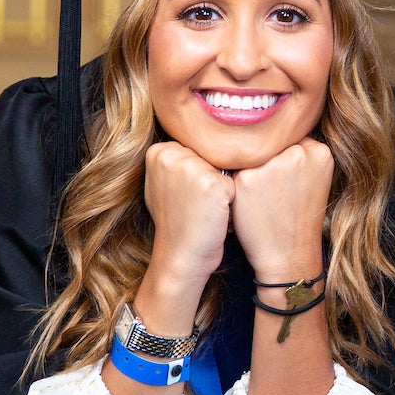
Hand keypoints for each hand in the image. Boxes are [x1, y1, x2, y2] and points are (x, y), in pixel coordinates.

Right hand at [143, 142, 235, 287]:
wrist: (181, 256)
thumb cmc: (177, 221)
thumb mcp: (164, 184)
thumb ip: (177, 159)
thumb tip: (201, 138)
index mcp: (158, 151)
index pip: (197, 148)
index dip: (199, 172)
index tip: (185, 194)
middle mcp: (172, 154)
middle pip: (212, 156)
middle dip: (212, 178)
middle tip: (196, 204)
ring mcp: (192, 168)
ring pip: (225, 169)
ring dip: (223, 189)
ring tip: (207, 209)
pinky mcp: (212, 183)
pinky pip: (236, 184)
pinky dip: (232, 202)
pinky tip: (217, 215)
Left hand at [231, 139, 332, 283]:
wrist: (288, 254)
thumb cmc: (300, 217)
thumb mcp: (315, 178)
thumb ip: (301, 152)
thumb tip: (273, 130)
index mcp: (319, 151)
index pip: (292, 139)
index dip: (286, 159)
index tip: (289, 181)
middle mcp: (297, 153)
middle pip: (272, 145)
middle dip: (270, 163)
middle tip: (276, 193)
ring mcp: (271, 165)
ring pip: (253, 155)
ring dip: (253, 170)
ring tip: (264, 198)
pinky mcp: (246, 178)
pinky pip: (236, 169)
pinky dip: (240, 184)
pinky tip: (250, 201)